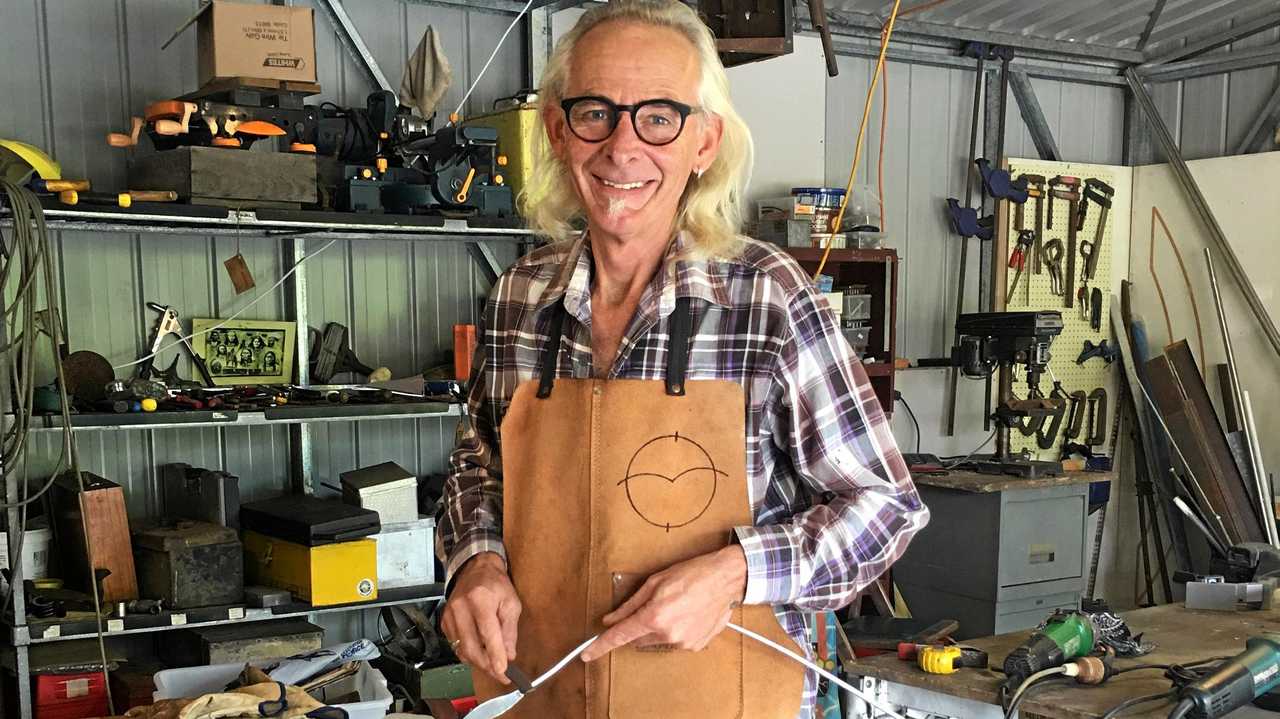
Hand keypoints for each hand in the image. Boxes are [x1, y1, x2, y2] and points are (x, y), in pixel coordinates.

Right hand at [441, 552, 521, 682]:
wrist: (475, 569)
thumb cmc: (496, 585)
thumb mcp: (511, 603)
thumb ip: (510, 630)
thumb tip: (509, 655)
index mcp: (480, 599)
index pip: (487, 633)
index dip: (495, 655)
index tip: (503, 671)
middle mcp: (460, 608)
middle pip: (471, 647)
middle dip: (487, 665)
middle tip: (500, 675)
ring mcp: (449, 615)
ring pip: (461, 650)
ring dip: (478, 663)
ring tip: (492, 666)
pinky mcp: (444, 622)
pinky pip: (455, 646)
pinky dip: (468, 654)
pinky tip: (480, 654)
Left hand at [580, 545, 746, 661]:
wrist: (726, 578)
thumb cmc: (692, 574)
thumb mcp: (654, 582)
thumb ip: (629, 605)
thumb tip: (610, 619)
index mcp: (654, 616)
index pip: (619, 636)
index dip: (600, 645)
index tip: (587, 654)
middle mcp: (668, 634)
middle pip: (637, 638)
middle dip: (639, 625)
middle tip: (654, 604)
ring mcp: (683, 643)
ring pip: (656, 640)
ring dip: (658, 628)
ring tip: (675, 606)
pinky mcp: (695, 646)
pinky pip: (674, 642)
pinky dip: (675, 631)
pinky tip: (686, 614)